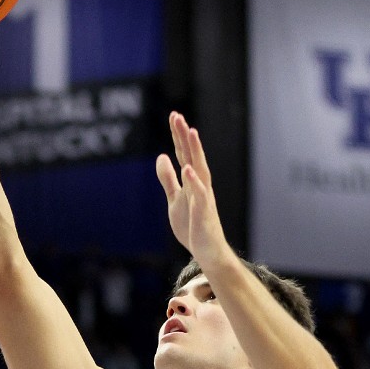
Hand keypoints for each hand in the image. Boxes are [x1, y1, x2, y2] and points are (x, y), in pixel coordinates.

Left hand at [155, 111, 228, 267]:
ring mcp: (203, 197)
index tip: (174, 116)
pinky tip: (188, 169)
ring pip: (200, 169)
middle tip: (178, 116)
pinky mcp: (204, 213)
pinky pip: (200, 195)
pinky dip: (195, 181)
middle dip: (185, 136)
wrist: (208, 252)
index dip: (179, 136)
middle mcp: (200, 185)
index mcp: (192, 181)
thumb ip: (168, 179)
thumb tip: (161, 156)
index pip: (184, 154)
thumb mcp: (174, 199)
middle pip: (192, 156)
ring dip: (196, 151)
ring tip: (191, 132)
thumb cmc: (193, 226)